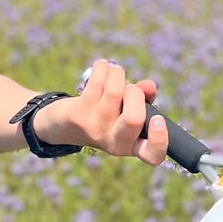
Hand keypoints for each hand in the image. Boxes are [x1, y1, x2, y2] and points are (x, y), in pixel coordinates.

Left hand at [36, 60, 167, 165]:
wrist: (62, 124)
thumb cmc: (103, 114)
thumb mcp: (125, 110)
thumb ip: (143, 99)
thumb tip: (150, 86)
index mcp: (131, 145)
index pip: (152, 155)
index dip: (160, 139)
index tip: (158, 119)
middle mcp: (113, 142)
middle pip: (134, 118)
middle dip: (135, 93)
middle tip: (128, 89)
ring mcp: (94, 129)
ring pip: (115, 92)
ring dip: (117, 74)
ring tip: (114, 72)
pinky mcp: (77, 115)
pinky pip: (96, 83)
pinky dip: (103, 68)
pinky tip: (101, 66)